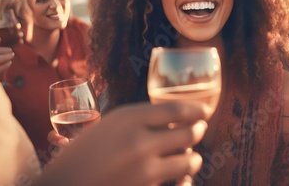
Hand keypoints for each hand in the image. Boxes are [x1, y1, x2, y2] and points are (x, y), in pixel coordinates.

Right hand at [36, 101, 210, 185]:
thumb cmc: (83, 152)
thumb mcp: (108, 124)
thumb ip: (139, 120)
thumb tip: (173, 120)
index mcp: (129, 118)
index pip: (176, 110)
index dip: (197, 109)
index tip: (205, 111)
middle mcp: (140, 142)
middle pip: (188, 133)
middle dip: (198, 131)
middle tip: (200, 129)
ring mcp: (144, 170)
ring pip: (188, 161)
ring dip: (194, 158)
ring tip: (193, 156)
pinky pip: (179, 184)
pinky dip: (184, 181)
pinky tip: (183, 178)